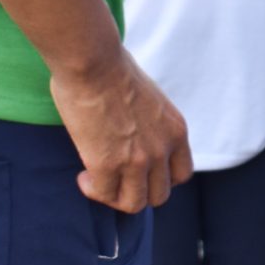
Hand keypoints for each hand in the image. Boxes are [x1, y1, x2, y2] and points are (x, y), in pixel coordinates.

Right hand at [51, 48, 191, 212]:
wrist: (93, 61)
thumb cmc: (112, 69)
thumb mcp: (150, 100)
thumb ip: (151, 124)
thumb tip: (135, 135)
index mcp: (176, 130)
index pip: (182, 174)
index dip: (159, 178)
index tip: (138, 170)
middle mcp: (162, 149)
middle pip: (159, 195)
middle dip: (136, 191)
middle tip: (115, 178)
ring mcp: (137, 160)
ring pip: (135, 203)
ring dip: (115, 197)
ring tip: (97, 180)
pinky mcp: (107, 164)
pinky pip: (104, 194)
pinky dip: (93, 190)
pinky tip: (83, 176)